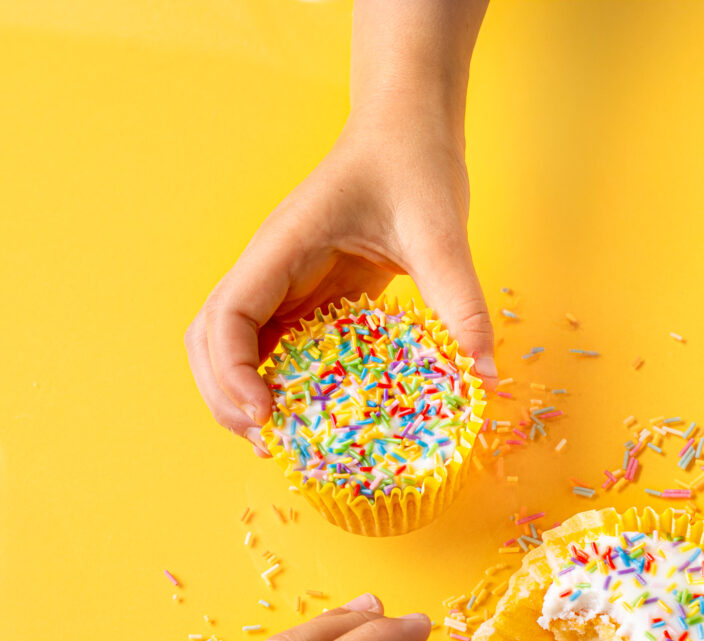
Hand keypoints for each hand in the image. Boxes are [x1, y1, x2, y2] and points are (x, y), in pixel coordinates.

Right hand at [185, 107, 496, 456]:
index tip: (266, 416)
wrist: (408, 128)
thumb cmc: (414, 164)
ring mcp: (282, 281)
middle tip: (268, 442)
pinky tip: (306, 411)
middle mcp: (269, 266)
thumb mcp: (442, 234)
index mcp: (283, 245)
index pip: (228, 314)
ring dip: (240, 392)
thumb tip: (485, 375)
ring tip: (279, 438)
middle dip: (225, 395)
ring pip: (231, 345)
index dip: (233, 372)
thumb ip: (462, 304)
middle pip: (209, 338)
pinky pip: (272, 344)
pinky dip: (274, 382)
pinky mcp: (305, 293)